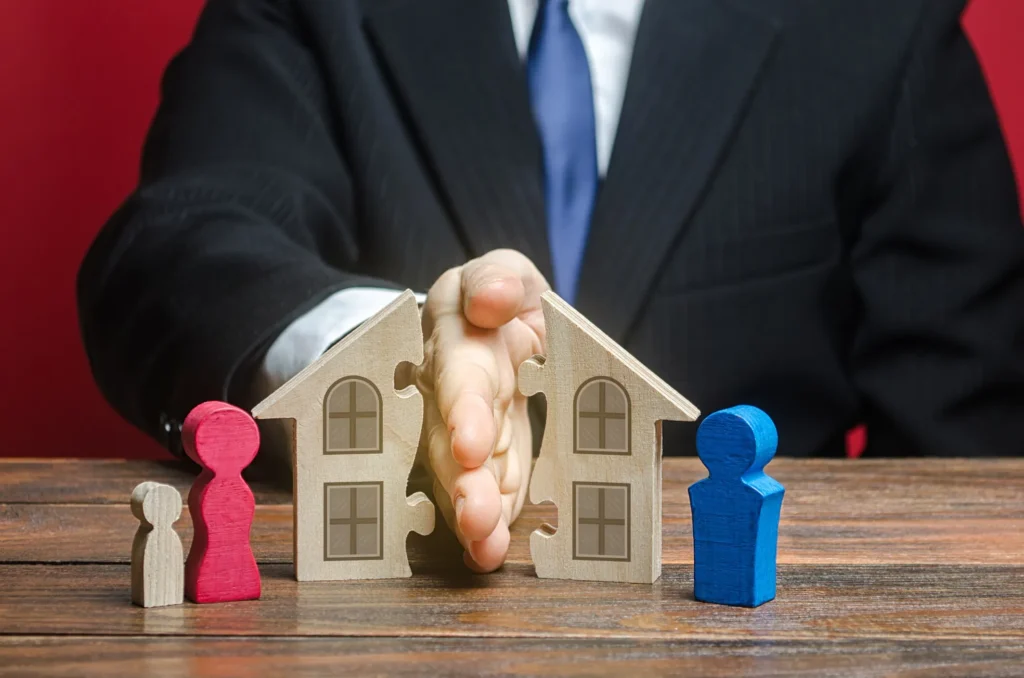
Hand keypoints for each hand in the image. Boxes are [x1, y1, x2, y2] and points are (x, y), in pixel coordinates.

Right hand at [415, 249, 548, 571]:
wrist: (492, 321)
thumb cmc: (498, 296)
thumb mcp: (502, 272)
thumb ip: (499, 278)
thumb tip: (492, 298)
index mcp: (456, 341)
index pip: (458, 376)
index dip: (463, 411)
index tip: (471, 445)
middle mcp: (450, 392)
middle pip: (450, 439)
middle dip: (462, 480)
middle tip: (476, 516)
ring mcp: (464, 429)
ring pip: (462, 474)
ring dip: (472, 511)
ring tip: (484, 544)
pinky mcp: (484, 456)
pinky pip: (485, 489)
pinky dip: (488, 522)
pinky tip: (490, 551)